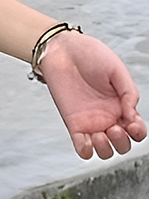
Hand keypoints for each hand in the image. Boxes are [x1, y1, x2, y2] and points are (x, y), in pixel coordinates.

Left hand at [40, 31, 146, 159]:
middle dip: (122, 142)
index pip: (136, 130)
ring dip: (106, 149)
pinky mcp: (72, 122)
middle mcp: (107, 116)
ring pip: (103, 150)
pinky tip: (88, 140)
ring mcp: (89, 120)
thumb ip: (128, 93)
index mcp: (121, 105)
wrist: (62, 48)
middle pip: (122, 144)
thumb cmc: (89, 54)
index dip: (138, 132)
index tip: (132, 123)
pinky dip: (85, 150)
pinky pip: (81, 146)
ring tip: (101, 133)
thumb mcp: (116, 70)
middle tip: (115, 127)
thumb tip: (132, 114)